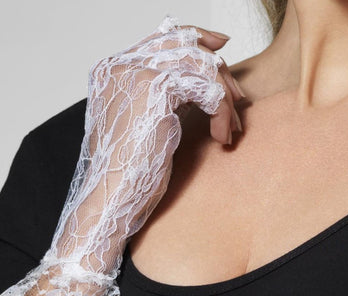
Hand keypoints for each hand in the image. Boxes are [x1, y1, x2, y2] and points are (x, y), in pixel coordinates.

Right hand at [0, 16, 244, 295]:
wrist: (109, 203)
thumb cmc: (125, 181)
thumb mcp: (144, 132)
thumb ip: (161, 102)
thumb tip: (195, 87)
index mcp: (111, 73)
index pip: (162, 39)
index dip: (197, 42)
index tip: (223, 54)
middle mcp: (120, 66)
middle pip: (184, 42)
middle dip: (218, 71)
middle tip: (238, 101)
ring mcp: (135, 73)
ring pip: (199, 64)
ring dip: (225, 96)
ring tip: (231, 127)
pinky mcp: (154, 89)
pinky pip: (206, 86)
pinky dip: (222, 111)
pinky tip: (223, 138)